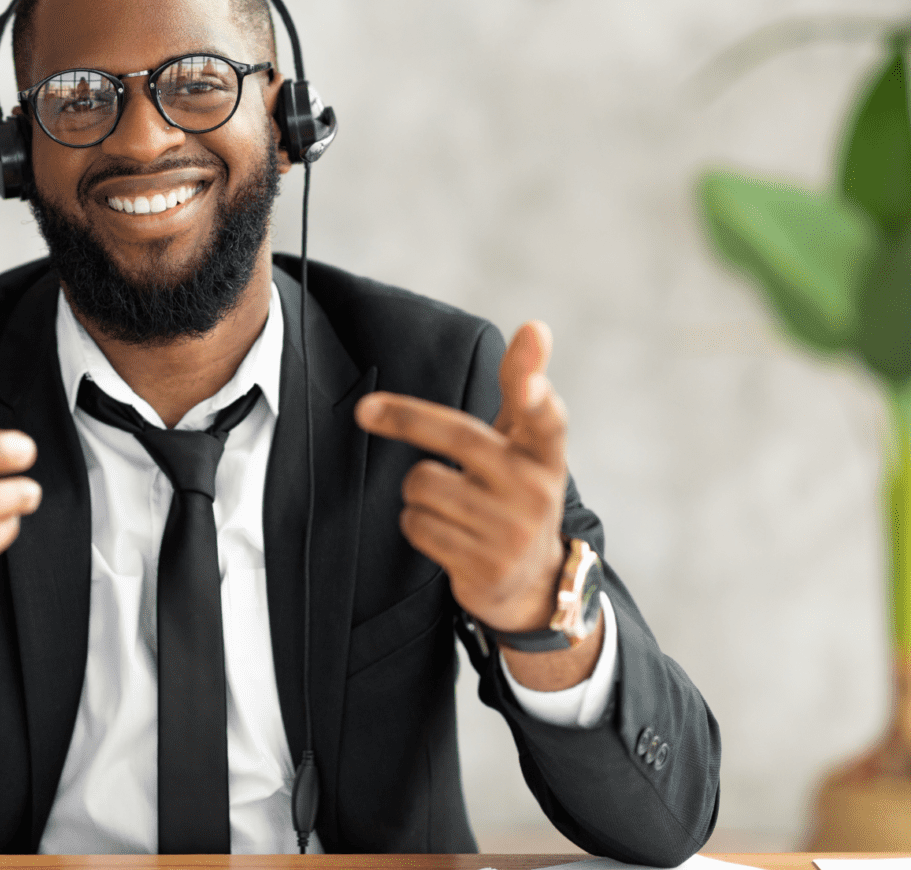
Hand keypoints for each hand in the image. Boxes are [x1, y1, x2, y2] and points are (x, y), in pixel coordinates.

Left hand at [354, 321, 568, 634]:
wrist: (533, 583)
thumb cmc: (516, 491)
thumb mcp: (526, 443)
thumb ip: (522, 387)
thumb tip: (536, 326)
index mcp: (546, 453)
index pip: (544, 410)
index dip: (534, 375)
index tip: (532, 333)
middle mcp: (535, 489)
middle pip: (457, 435)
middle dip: (404, 418)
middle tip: (365, 410)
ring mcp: (511, 531)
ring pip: (424, 484)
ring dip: (418, 491)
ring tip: (450, 505)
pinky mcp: (484, 567)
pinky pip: (417, 525)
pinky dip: (417, 524)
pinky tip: (446, 534)